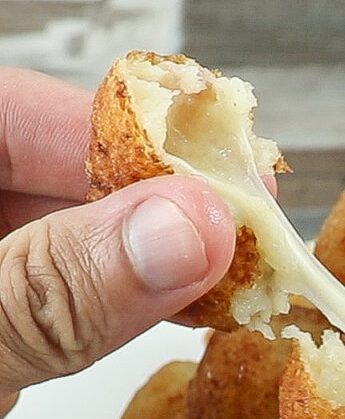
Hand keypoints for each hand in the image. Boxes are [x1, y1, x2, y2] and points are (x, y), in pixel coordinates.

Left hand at [0, 66, 235, 408]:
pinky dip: (124, 299)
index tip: (222, 179)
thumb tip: (184, 231)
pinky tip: (181, 306)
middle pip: (47, 165)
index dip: (128, 137)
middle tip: (247, 236)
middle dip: (156, 202)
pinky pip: (60, 286)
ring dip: (154, 256)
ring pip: (62, 230)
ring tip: (231, 277)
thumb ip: (56, 291)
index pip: (10, 112)